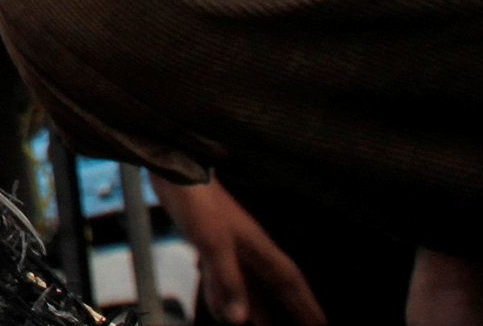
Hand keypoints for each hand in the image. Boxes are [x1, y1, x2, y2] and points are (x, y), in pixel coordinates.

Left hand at [160, 179, 327, 325]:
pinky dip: (226, 296)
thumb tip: (239, 320)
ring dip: (257, 308)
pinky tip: (221, 310)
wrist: (175, 172)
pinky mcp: (211, 244)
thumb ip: (227, 281)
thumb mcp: (213, 243)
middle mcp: (249, 250)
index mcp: (258, 248)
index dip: (307, 306)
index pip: (290, 283)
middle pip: (275, 288)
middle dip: (290, 310)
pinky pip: (225, 278)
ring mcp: (231, 247)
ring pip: (250, 285)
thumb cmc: (197, 200)